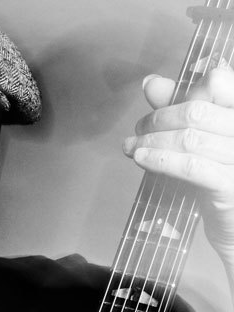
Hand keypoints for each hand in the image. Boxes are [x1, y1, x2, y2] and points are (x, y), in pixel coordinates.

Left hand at [123, 65, 233, 270]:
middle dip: (159, 119)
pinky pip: (191, 166)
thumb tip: (151, 83)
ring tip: (131, 147)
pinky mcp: (229, 184)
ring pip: (190, 138)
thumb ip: (182, 106)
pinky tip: (141, 159)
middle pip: (197, 110)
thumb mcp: (203, 138)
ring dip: (153, 141)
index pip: (220, 82)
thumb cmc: (219, 177)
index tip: (157, 106)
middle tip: (137, 131)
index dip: (185, 90)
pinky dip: (161, 159)